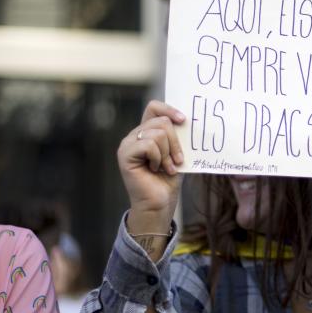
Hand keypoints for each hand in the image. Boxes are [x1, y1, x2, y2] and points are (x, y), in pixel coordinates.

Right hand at [118, 100, 185, 233]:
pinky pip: (149, 145)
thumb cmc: (167, 181)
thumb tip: (186, 121)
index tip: (183, 121)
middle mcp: (134, 135)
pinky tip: (156, 169)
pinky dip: (159, 158)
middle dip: (175, 141)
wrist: (159, 205)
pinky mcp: (125, 154)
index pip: (154, 107)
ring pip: (158, 133)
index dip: (169, 109)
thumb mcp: (176, 153)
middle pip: (161, 121)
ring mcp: (127, 144)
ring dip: (168, 153)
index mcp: (145, 132)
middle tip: (177, 160)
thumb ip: (176, 137)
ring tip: (167, 168)